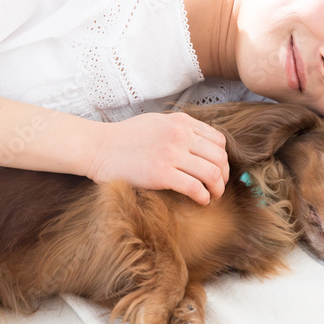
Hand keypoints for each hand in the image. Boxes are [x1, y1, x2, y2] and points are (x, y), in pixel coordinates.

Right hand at [83, 112, 229, 204]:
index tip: (218, 170)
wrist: (98, 147)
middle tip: (219, 187)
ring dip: (218, 189)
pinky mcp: (161, 174)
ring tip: (212, 196)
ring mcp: (171, 154)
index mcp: (181, 122)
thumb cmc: (124, 137)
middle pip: (220, 158)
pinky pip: (195, 188)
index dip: (223, 159)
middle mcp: (180, 135)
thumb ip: (180, 129)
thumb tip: (201, 145)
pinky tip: (200, 201)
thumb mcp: (156, 122)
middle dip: (224, 176)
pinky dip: (203, 197)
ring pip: (213, 173)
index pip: (218, 140)